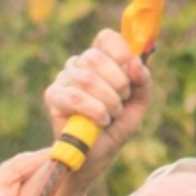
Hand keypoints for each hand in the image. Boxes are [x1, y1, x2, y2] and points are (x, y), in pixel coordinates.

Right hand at [45, 29, 151, 189]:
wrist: (94, 158)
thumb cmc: (114, 129)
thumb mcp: (138, 105)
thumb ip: (143, 82)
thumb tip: (136, 62)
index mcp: (100, 61)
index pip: (106, 37)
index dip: (120, 51)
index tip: (130, 71)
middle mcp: (78, 65)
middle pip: (95, 56)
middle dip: (117, 82)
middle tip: (121, 102)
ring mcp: (63, 80)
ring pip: (87, 78)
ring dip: (107, 100)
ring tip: (111, 115)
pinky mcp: (53, 97)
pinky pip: (74, 96)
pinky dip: (94, 110)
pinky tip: (100, 121)